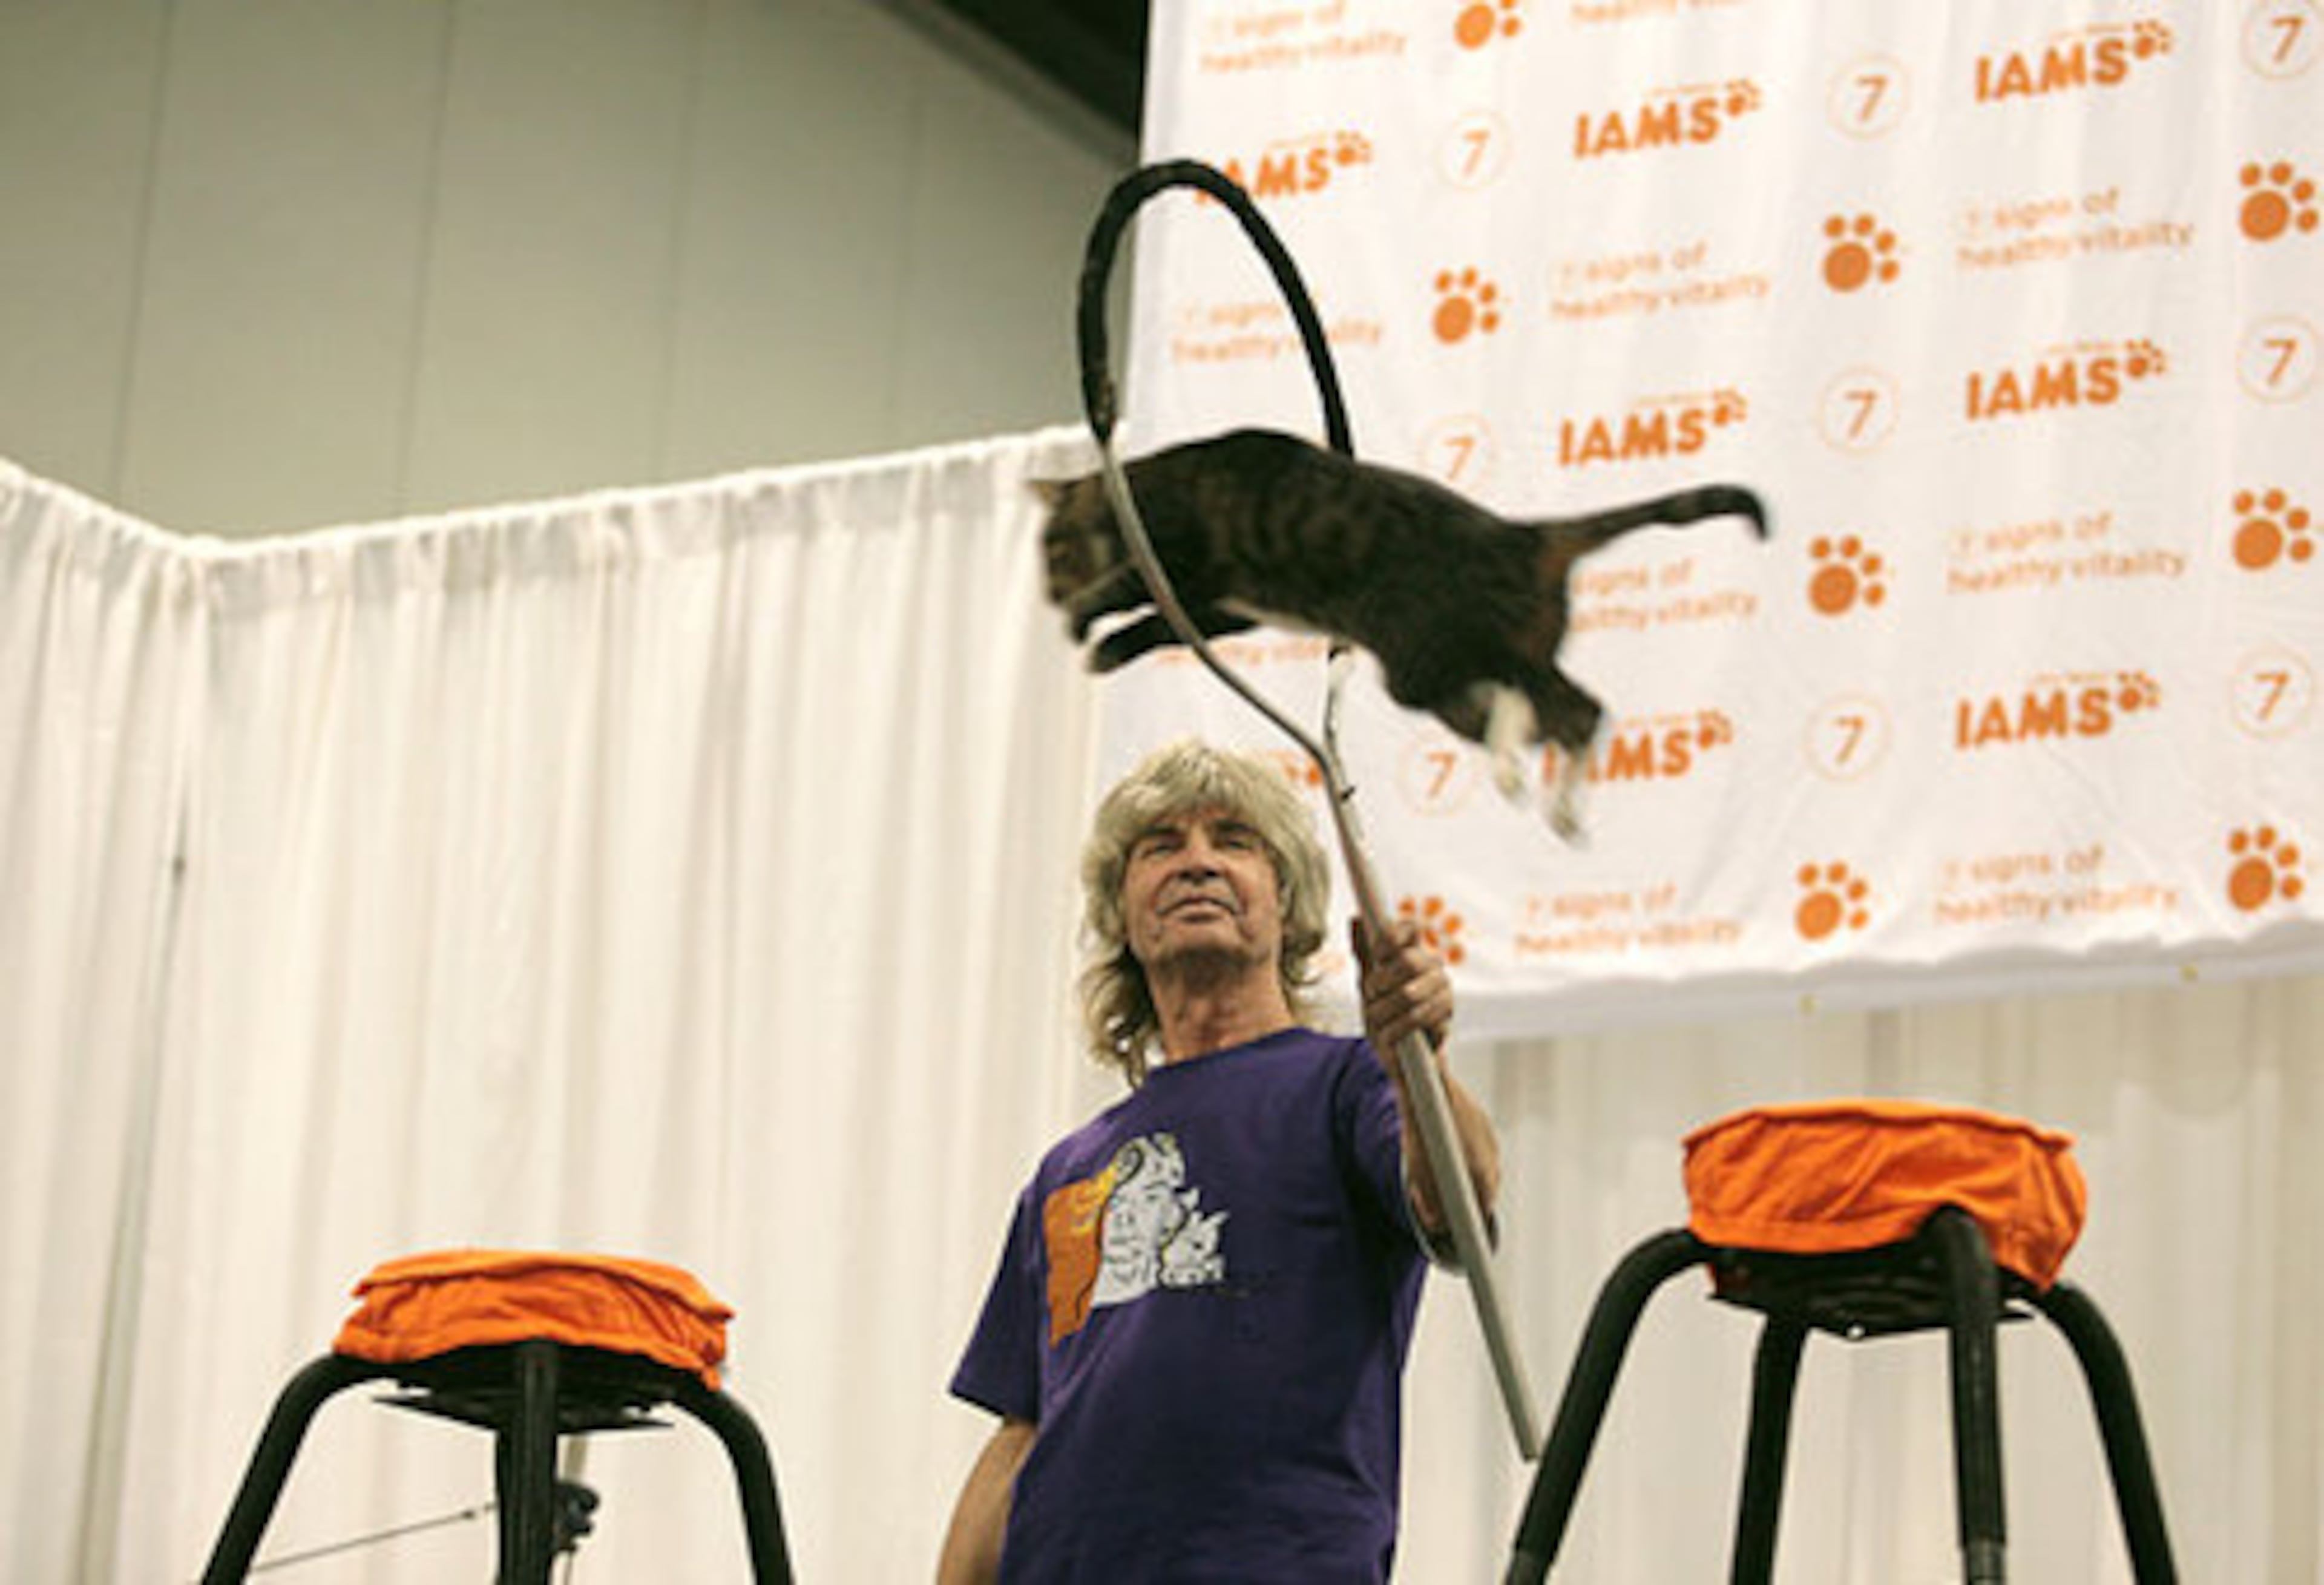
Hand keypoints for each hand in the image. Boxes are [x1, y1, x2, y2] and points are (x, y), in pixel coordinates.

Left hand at [1351, 917, 1452, 1062]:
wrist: (1400, 1060)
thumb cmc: (1385, 1016)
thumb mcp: (1368, 984)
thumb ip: (1364, 953)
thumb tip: (1355, 919)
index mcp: (1414, 954)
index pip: (1410, 928)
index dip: (1391, 938)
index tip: (1376, 956)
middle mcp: (1433, 968)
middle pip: (1408, 960)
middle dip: (1380, 982)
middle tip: (1371, 997)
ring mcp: (1443, 992)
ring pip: (1409, 993)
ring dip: (1383, 1011)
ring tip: (1377, 1021)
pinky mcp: (1447, 1019)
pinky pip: (1418, 1018)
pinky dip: (1394, 1030)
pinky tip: (1388, 1036)